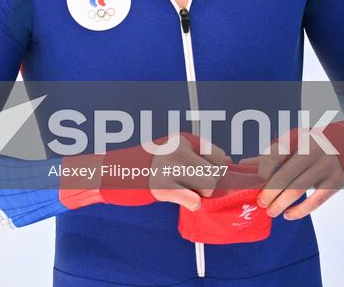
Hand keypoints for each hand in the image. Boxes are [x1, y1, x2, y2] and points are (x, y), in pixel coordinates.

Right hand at [60, 130, 229, 210]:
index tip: (205, 175)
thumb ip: (197, 156)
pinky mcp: (163, 186)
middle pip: (216, 173)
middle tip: (193, 186)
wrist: (116, 171)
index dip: (216, 169)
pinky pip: (193, 200)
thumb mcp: (174, 151)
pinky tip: (181, 198)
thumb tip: (227, 161)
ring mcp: (171, 167)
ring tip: (183, 190)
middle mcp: (179, 149)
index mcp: (183, 139)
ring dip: (199, 194)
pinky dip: (191, 203)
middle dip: (209, 185)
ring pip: (207, 187)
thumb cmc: (148, 165)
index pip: (218, 154)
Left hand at [240, 120, 343, 221]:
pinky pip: (315, 201)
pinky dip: (300, 211)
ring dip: (281, 204)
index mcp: (298, 139)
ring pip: (298, 190)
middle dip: (270, 192)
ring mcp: (325, 167)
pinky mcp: (335, 182)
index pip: (276, 155)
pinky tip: (288, 215)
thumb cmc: (311, 145)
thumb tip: (243, 165)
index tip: (257, 183)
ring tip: (271, 212)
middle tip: (261, 203)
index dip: (264, 171)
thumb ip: (270, 155)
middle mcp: (312, 151)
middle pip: (285, 176)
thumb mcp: (292, 143)